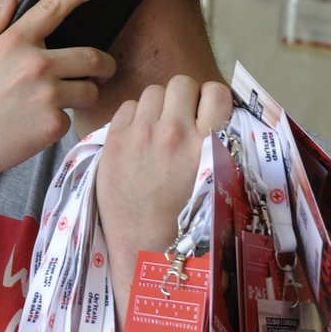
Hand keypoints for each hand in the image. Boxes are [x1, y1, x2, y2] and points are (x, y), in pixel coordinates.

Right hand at [0, 0, 116, 184]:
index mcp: (14, 42)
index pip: (55, 6)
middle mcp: (35, 64)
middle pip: (92, 56)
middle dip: (105, 64)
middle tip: (103, 69)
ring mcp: (47, 95)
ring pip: (90, 90)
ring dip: (86, 94)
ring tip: (67, 101)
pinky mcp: (53, 124)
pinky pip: (71, 117)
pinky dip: (60, 121)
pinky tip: (38, 125)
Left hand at [96, 76, 232, 260]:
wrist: (145, 247)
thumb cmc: (186, 220)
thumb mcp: (214, 180)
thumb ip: (216, 144)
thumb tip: (216, 116)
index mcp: (204, 145)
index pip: (216, 92)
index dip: (212, 99)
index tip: (207, 112)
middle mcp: (173, 134)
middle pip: (182, 83)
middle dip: (184, 98)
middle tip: (181, 119)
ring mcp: (140, 135)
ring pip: (153, 92)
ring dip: (158, 106)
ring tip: (157, 129)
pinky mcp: (114, 141)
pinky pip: (127, 107)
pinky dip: (134, 118)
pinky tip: (137, 139)